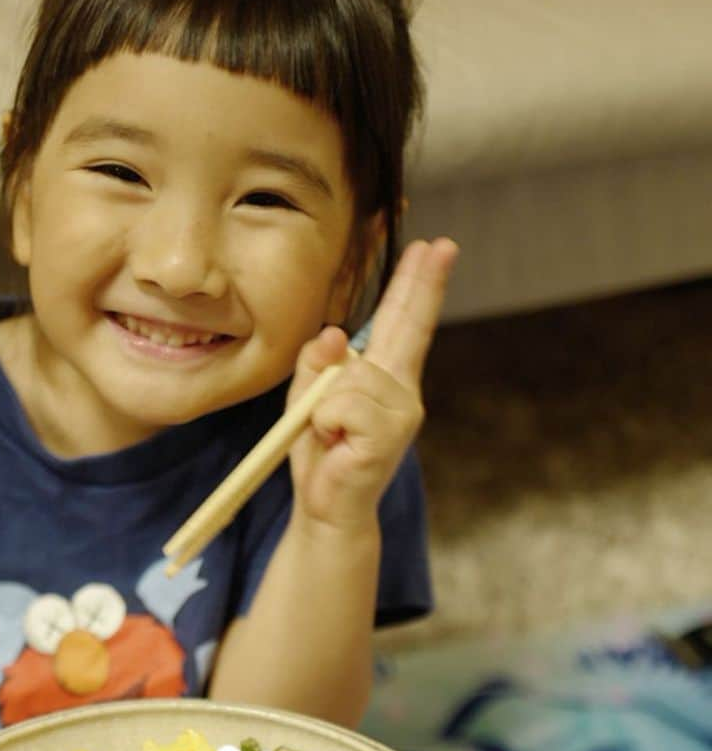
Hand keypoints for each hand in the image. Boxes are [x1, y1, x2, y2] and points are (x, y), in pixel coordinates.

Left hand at [287, 237, 457, 534]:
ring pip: (351, 376)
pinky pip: (340, 406)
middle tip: (443, 243)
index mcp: (383, 375)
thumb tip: (335, 333)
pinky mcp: (388, 435)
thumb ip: (317, 362)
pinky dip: (324, 422)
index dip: (417, 284)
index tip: (435, 248)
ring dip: (325, 403)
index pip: (401, 320)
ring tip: (330, 433)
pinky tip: (335, 443)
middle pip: (408, 325)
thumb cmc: (319, 449)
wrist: (326, 506)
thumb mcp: (306, 396)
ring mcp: (401, 411)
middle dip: (422, 283)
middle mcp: (401, 388)